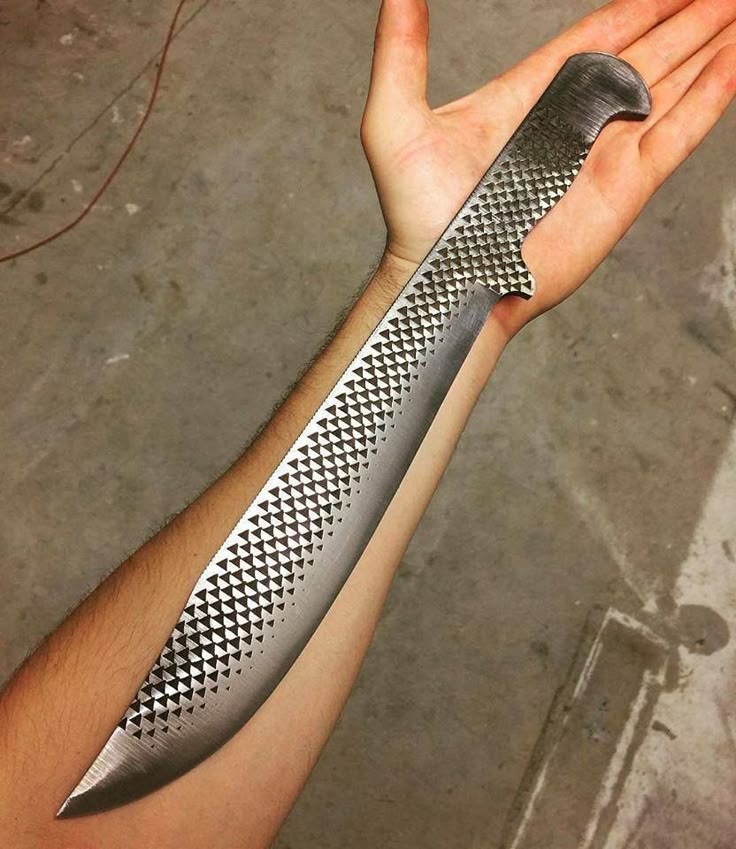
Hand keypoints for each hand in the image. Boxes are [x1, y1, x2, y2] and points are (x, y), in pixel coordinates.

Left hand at [361, 0, 735, 337]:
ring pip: (670, 86)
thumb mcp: (395, 123)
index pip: (595, 39)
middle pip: (643, 55)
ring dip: (708, 48)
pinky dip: (712, 95)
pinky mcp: (624, 188)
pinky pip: (679, 131)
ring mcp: (602, 154)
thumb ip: (401, 51)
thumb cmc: (415, 214)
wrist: (447, 280)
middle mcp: (571, 122)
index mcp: (528, 97)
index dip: (636, 7)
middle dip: (685, 20)